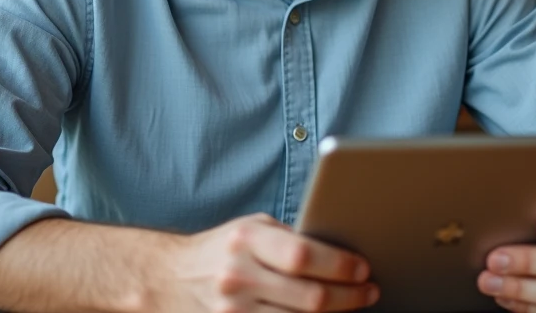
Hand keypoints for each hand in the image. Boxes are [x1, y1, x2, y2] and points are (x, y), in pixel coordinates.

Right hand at [152, 213, 378, 311]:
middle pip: (309, 297)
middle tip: (369, 291)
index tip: (363, 268)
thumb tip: (340, 252)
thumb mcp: (250, 230)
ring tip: (352, 306)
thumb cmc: (220, 249)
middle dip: (349, 297)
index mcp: (247, 240)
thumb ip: (289, 239)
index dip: (340, 265)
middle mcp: (238, 276)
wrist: (166, 278)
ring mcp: (233, 311)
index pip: (303, 255)